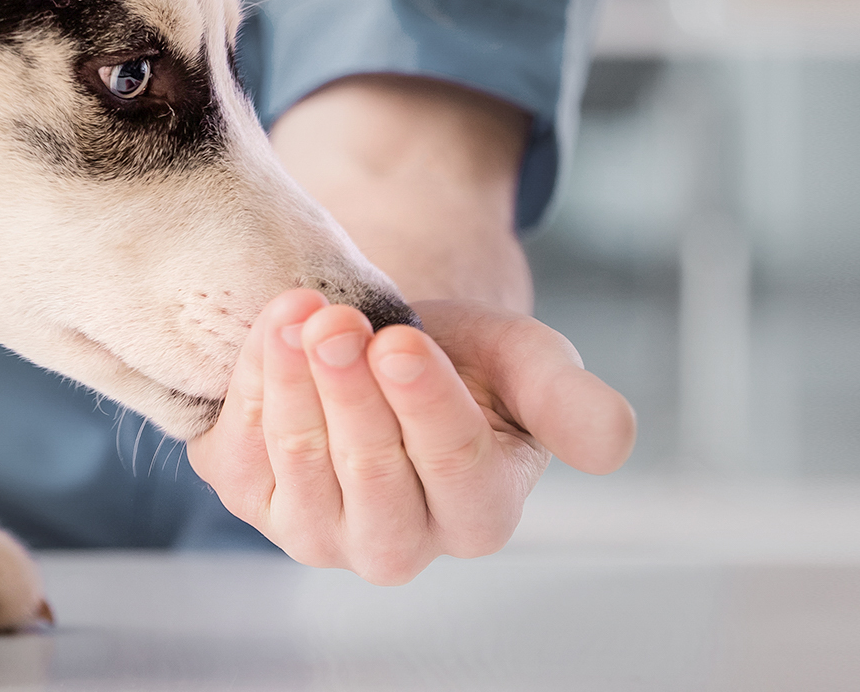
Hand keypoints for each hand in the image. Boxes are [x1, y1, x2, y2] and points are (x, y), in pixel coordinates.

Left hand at [188, 288, 631, 583]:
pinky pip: (243, 451)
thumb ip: (570, 401)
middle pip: (372, 473)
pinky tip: (274, 328)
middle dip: (351, 392)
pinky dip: (252, 384)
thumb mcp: (528, 365)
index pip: (454, 467)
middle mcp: (398, 543)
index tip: (402, 343)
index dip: (424, 404)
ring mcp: (319, 531)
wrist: (383, 347)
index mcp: (480, 515)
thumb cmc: (468, 362)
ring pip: (302, 465)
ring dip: (294, 385)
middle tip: (337, 323)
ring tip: (300, 315)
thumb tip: (615, 444)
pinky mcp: (255, 500)